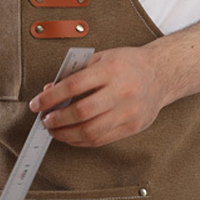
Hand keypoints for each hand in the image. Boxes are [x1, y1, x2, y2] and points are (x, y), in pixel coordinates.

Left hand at [29, 46, 166, 146]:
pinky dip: (81, 141)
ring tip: (55, 131)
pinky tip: (71, 136)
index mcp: (111, 70)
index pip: (73, 86)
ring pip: (90, 131)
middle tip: (45, 120)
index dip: (50, 98)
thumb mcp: (102, 58)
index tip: (37, 104)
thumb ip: (75, 73)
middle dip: (57, 119)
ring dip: (66, 134)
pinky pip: (101, 139)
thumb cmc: (129, 64)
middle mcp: (122, 91)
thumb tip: (49, 90)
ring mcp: (129, 111)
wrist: (162, 74)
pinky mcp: (133, 126)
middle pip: (81, 112)